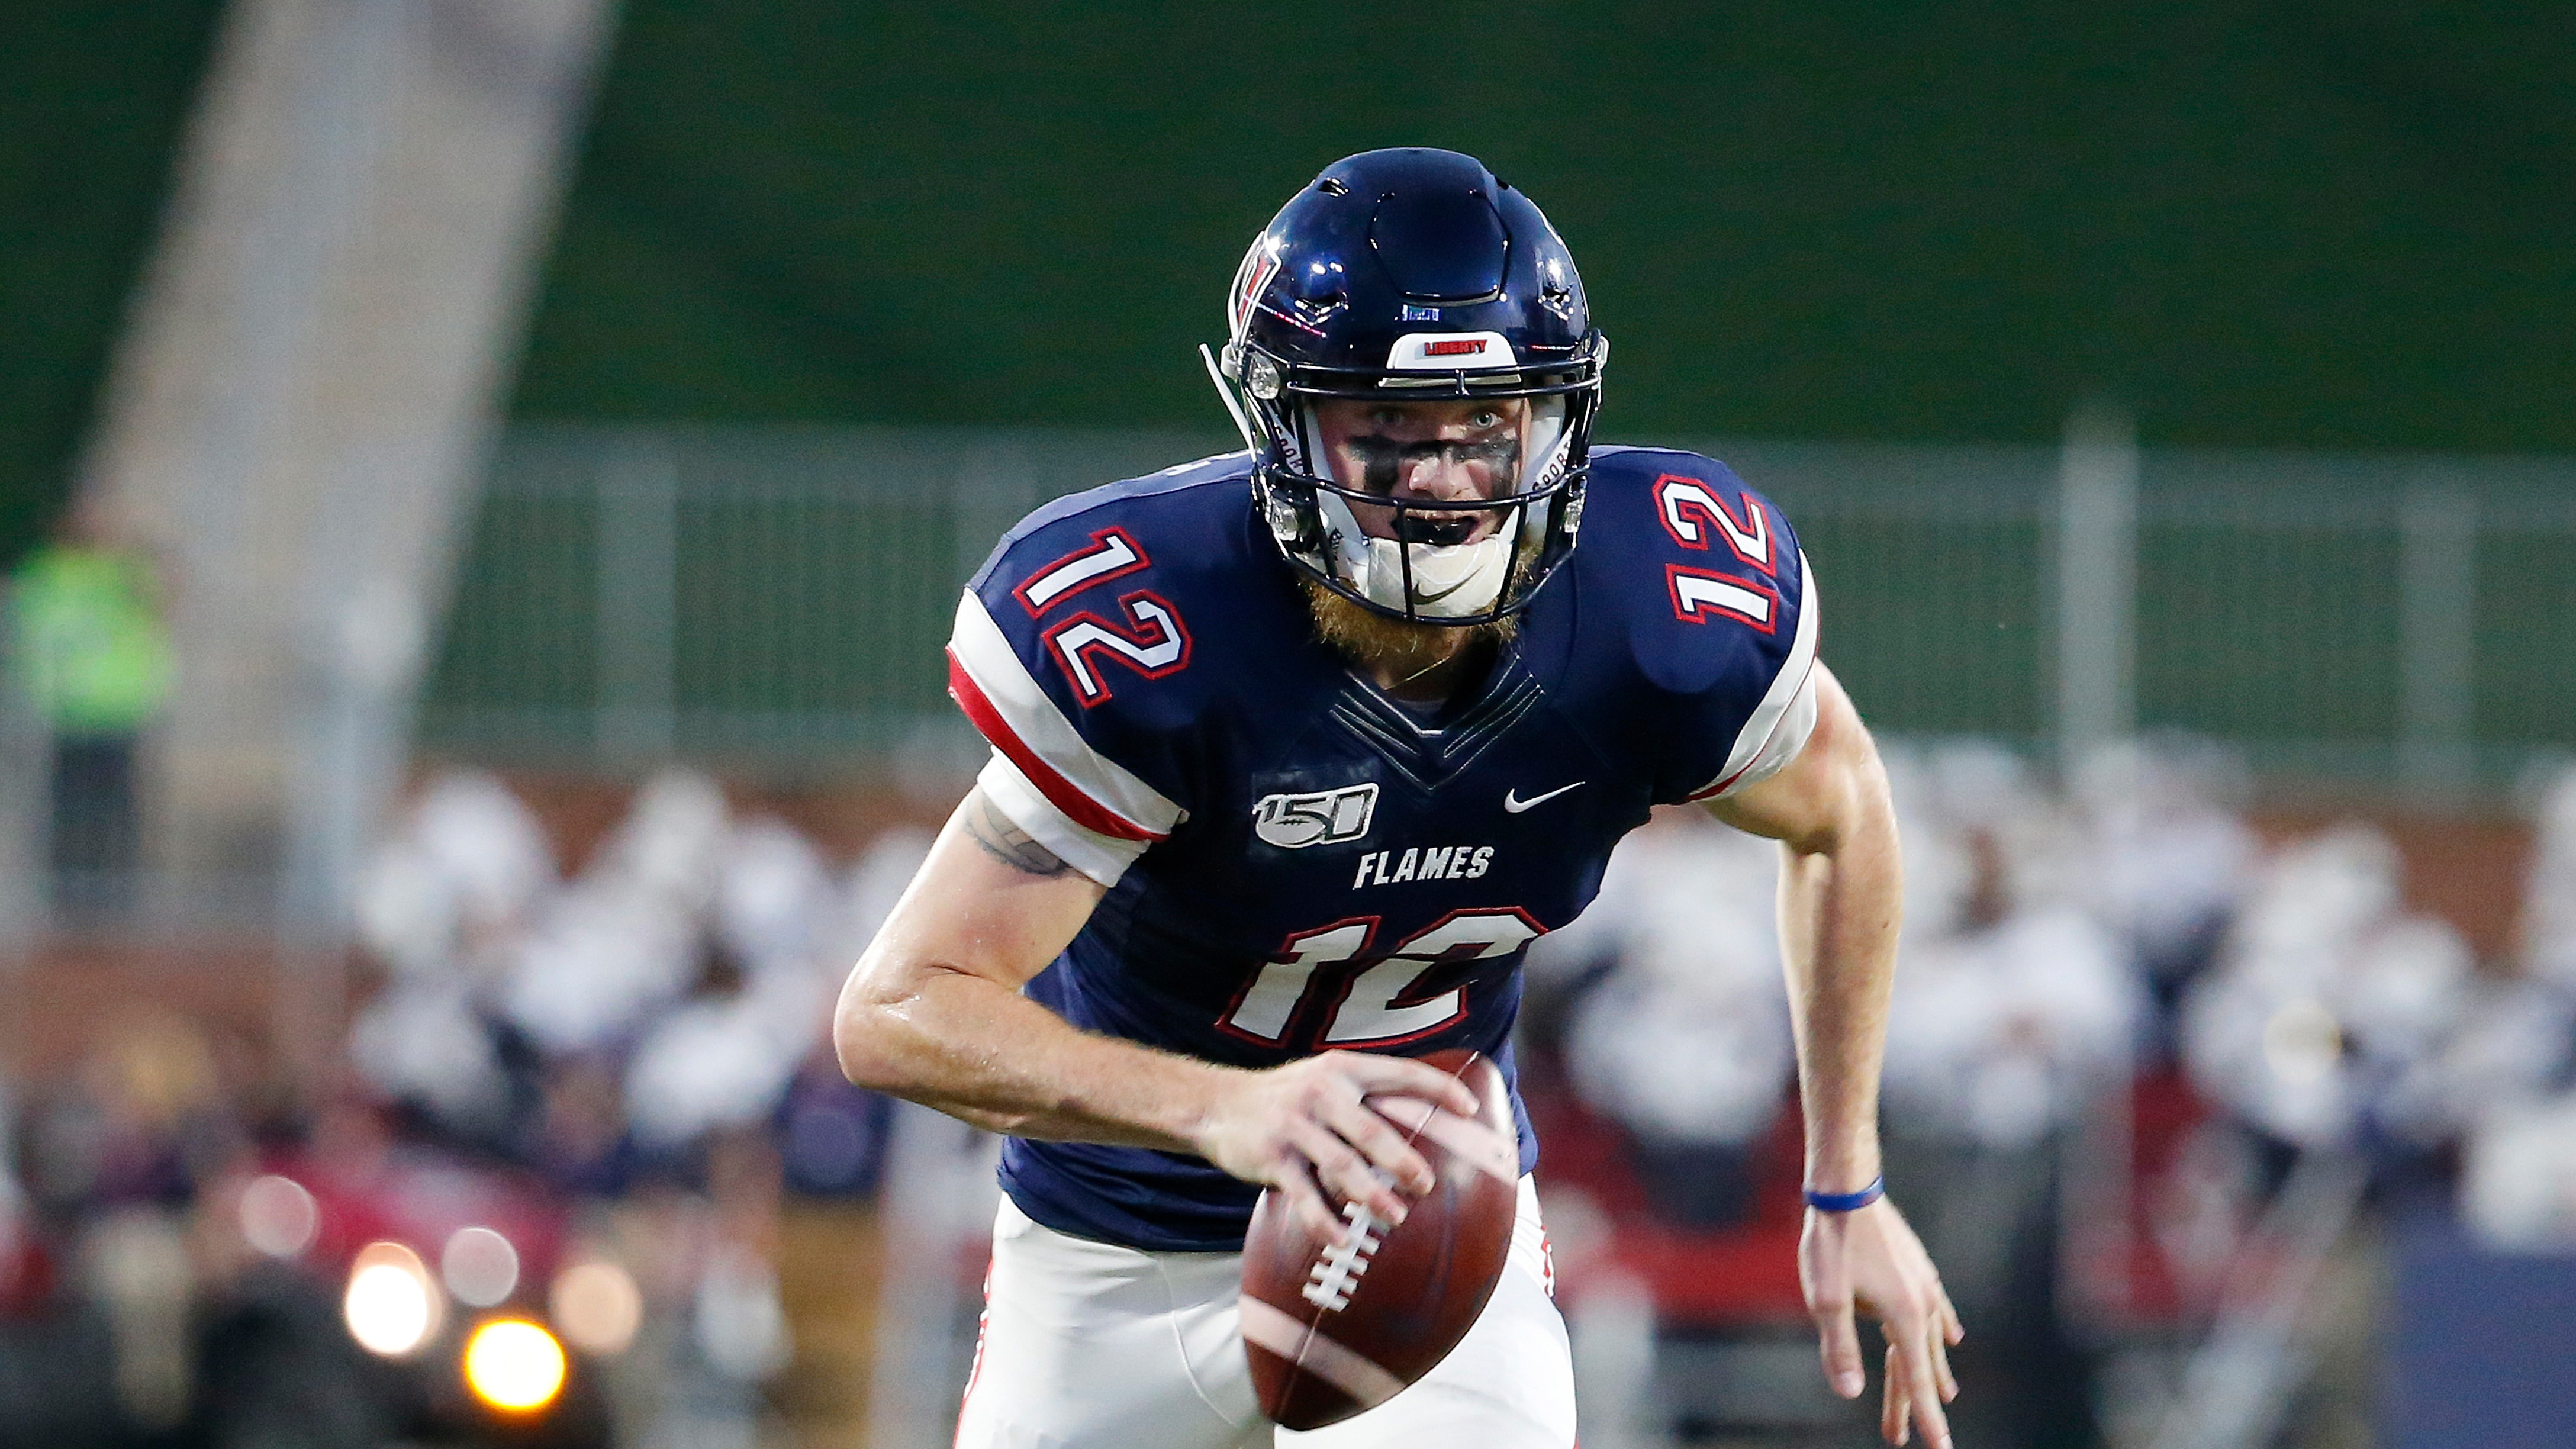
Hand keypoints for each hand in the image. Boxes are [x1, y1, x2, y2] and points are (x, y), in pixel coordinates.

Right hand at [1192, 1051, 1479, 1240]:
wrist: (1215, 1105)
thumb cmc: (1283, 1099)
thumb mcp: (1322, 1080)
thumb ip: (1362, 1098)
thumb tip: (1417, 1127)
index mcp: (1342, 1070)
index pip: (1400, 1074)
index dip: (1437, 1089)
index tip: (1469, 1108)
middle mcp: (1321, 1093)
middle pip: (1373, 1130)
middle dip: (1403, 1161)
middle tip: (1426, 1185)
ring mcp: (1295, 1126)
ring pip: (1343, 1166)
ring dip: (1372, 1195)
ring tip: (1395, 1215)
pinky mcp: (1272, 1157)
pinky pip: (1305, 1195)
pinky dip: (1325, 1220)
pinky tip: (1343, 1238)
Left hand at [1799, 1195, 1962, 1447]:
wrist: (1846, 1187)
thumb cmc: (1831, 1242)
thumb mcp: (1825, 1299)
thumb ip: (1839, 1348)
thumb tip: (1851, 1392)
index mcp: (1903, 1316)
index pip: (1915, 1379)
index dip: (1926, 1417)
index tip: (1939, 1448)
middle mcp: (1923, 1303)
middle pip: (1919, 1365)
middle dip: (1916, 1402)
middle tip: (1904, 1438)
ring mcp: (1923, 1284)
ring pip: (1930, 1339)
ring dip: (1932, 1370)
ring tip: (1945, 1397)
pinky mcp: (1916, 1268)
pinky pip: (1936, 1308)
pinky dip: (1942, 1329)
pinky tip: (1953, 1337)